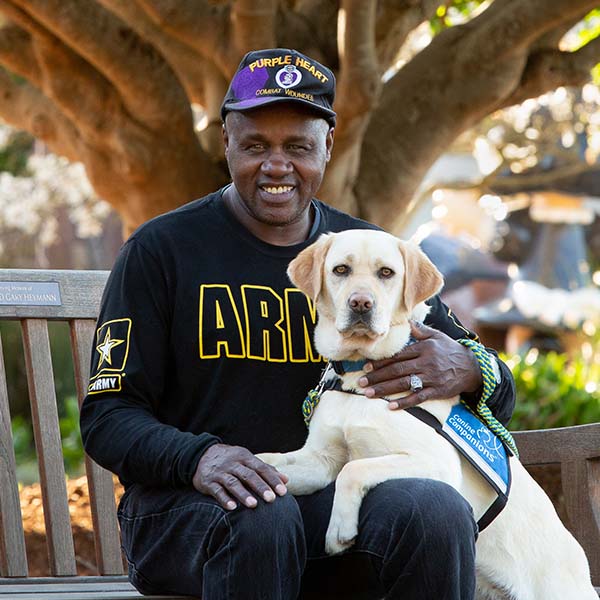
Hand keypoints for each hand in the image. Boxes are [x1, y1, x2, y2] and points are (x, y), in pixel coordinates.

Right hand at [192, 443, 288, 510]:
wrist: (201, 455)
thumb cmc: (231, 460)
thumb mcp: (247, 460)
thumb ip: (265, 469)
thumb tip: (286, 480)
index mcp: (244, 457)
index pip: (261, 468)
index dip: (272, 479)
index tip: (283, 492)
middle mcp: (233, 464)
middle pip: (248, 475)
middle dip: (260, 487)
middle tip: (271, 499)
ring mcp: (220, 472)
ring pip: (233, 482)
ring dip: (243, 494)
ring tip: (254, 505)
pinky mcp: (208, 482)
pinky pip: (217, 490)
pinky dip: (224, 499)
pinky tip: (232, 507)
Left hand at [358, 321, 481, 409]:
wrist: (473, 367)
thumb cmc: (451, 350)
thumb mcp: (437, 336)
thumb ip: (420, 330)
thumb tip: (406, 321)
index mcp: (423, 348)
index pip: (398, 356)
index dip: (381, 362)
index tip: (366, 367)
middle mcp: (426, 363)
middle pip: (397, 371)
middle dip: (377, 377)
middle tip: (361, 382)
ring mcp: (431, 378)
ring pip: (404, 384)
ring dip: (384, 390)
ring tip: (368, 394)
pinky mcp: (437, 391)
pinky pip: (418, 398)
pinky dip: (405, 403)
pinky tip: (391, 407)